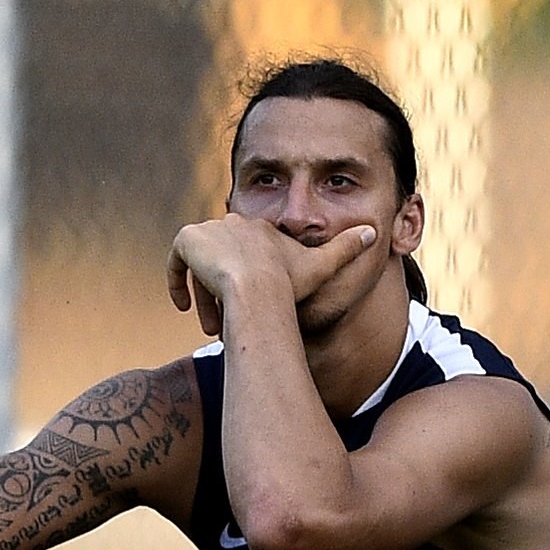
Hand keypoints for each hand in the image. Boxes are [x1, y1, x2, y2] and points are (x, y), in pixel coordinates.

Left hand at [169, 215, 377, 333]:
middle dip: (227, 291)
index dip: (250, 279)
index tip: (250, 305)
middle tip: (229, 322)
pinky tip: (184, 307)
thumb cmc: (289, 284)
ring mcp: (210, 231)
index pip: (249, 250)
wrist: (256, 289)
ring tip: (211, 325)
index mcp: (262, 229)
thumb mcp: (322, 267)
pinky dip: (177, 281)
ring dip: (206, 295)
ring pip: (203, 264)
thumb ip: (346, 248)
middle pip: (225, 258)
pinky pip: (177, 259)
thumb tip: (373, 231)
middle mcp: (235, 223)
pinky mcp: (188, 240)